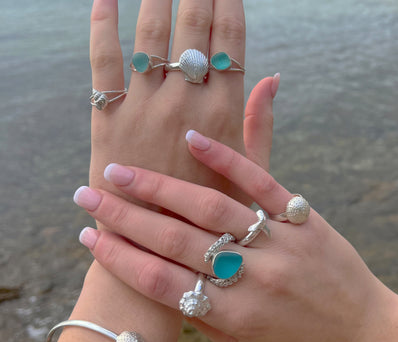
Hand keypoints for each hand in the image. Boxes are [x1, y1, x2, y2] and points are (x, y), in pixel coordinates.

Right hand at [73, 132, 397, 341]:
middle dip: (124, 217)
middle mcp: (251, 275)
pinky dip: (226, 158)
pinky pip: (260, 180)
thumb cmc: (295, 339)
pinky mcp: (299, 214)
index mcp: (233, 313)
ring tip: (120, 171)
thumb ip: (200, 317)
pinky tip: (191, 139)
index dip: (118, 259)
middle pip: (175, 240)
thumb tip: (158, 286)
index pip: (160, 282)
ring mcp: (277, 240)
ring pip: (209, 207)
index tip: (87, 237)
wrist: (359, 324)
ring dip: (159, 187)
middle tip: (86, 195)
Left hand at [88, 0, 276, 201]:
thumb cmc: (207, 213)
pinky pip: (103, 58)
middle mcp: (186, 101)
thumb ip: (261, 124)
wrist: (155, 242)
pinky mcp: (109, 117)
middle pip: (194, 26)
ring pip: (151, 32)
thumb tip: (276, 78)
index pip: (231, 39)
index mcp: (224, 112)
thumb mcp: (249, 174)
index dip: (230, 3)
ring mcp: (145, 106)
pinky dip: (102, 22)